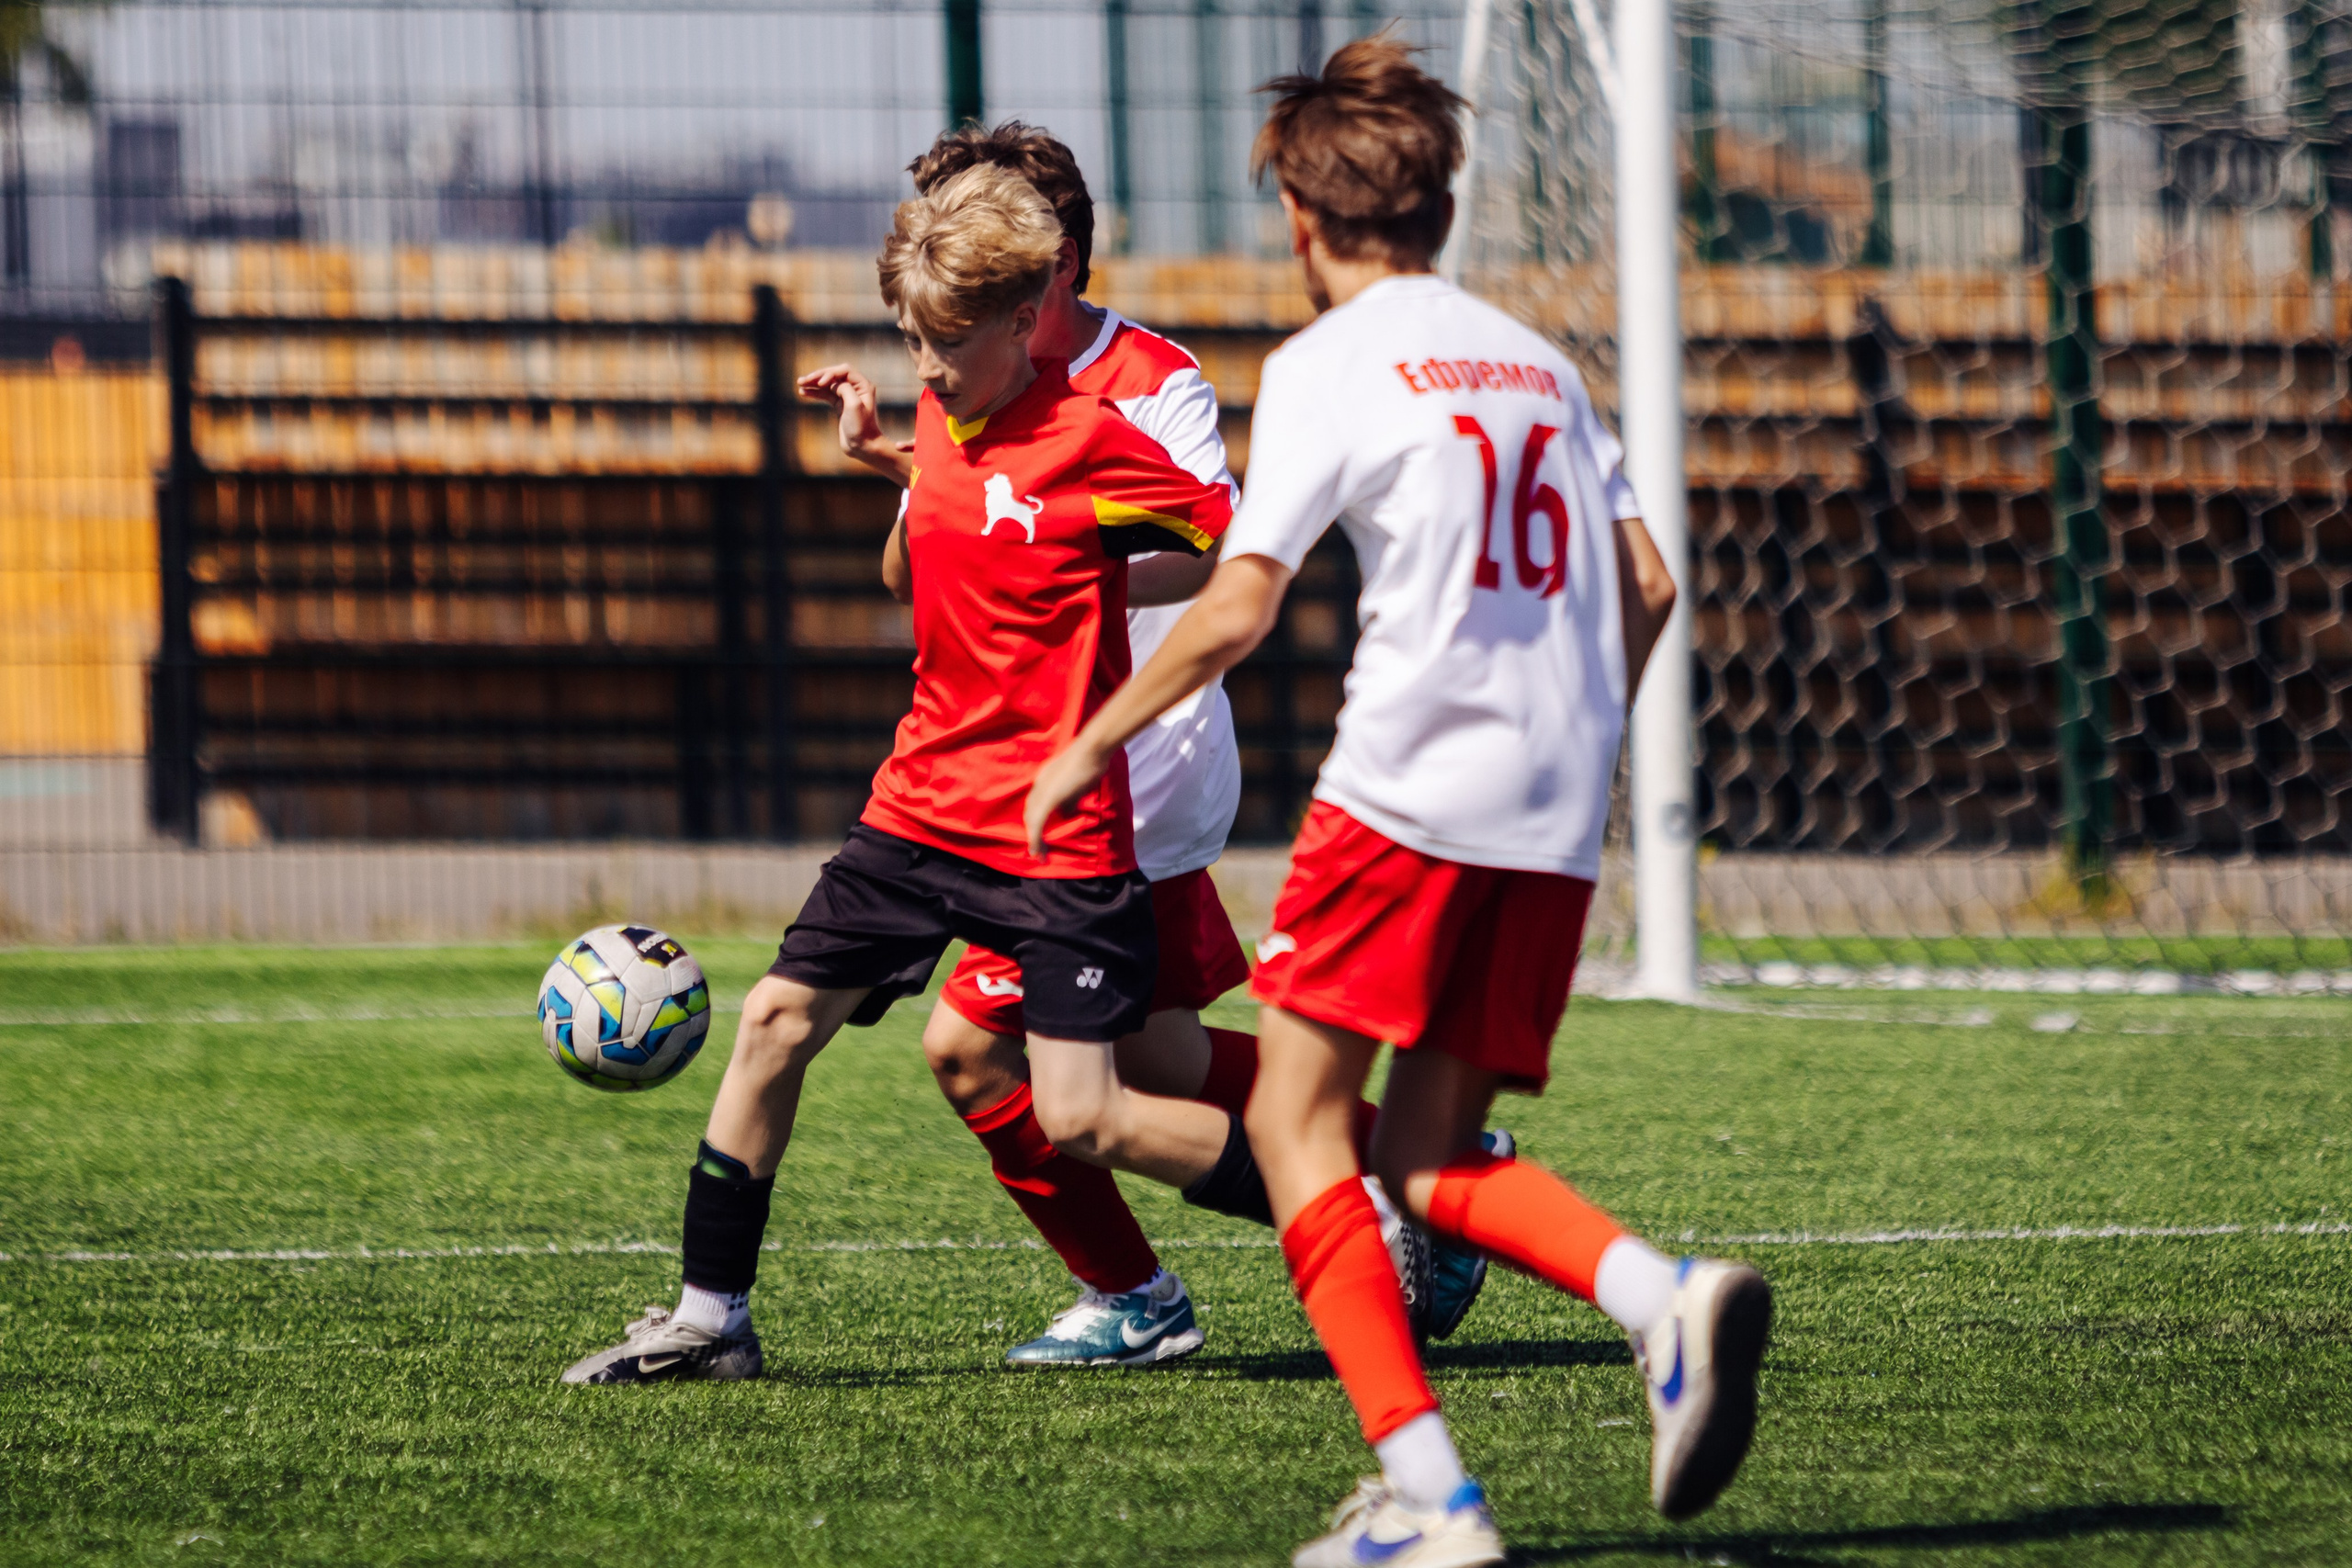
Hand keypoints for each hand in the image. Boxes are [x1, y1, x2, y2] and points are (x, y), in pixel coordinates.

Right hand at [796, 364, 912, 481]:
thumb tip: (833, 383)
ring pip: (828, 385)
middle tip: (803, 380)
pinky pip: (826, 395)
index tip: (820, 383)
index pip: (844, 371)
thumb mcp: (854, 405)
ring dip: (813, 383)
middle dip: (818, 376)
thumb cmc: (861, 427)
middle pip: (834, 375)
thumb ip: (844, 389)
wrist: (863, 447)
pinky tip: (803, 392)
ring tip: (799, 383)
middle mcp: (856, 388)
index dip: (830, 374)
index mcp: (863, 386)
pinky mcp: (840, 405)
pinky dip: (815, 393)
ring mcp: (847, 396)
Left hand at [1024, 737, 1116, 860]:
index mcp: (1044, 781)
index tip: (1039, 834)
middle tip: (1038, 850)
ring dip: (1034, 840)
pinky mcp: (1048, 798)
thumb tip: (1065, 812)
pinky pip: (1037, 823)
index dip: (1035, 821)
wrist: (1092, 749)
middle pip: (1030, 813)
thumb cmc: (1090, 762)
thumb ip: (1070, 798)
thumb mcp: (1078, 784)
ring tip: (1039, 854)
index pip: (1034, 805)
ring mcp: (1042, 791)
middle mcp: (1039, 786)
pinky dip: (1036, 838)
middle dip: (1033, 833)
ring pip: (1031, 821)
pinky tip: (1038, 849)